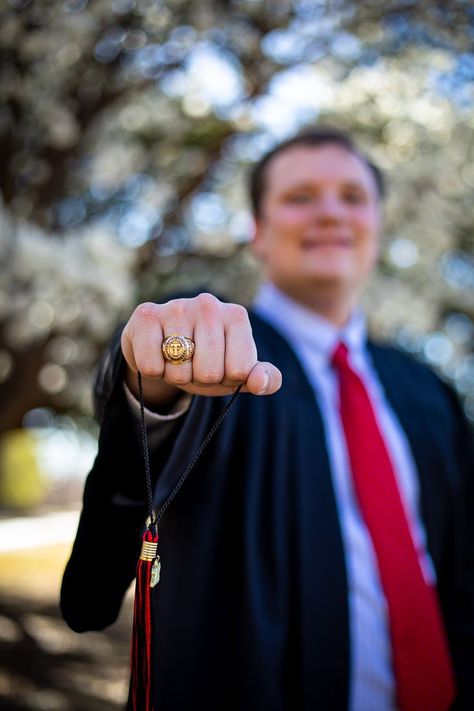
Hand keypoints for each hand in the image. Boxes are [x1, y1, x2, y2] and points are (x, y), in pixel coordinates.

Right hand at [121, 293, 281, 404]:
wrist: (162, 346)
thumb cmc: (207, 359)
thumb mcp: (238, 372)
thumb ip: (264, 379)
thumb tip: (260, 382)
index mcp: (237, 316)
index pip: (240, 371)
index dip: (227, 379)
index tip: (220, 366)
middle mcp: (209, 304)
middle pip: (210, 373)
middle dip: (200, 379)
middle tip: (194, 364)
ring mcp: (177, 307)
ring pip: (180, 372)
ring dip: (176, 376)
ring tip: (176, 359)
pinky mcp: (147, 315)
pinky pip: (152, 366)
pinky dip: (154, 371)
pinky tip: (157, 353)